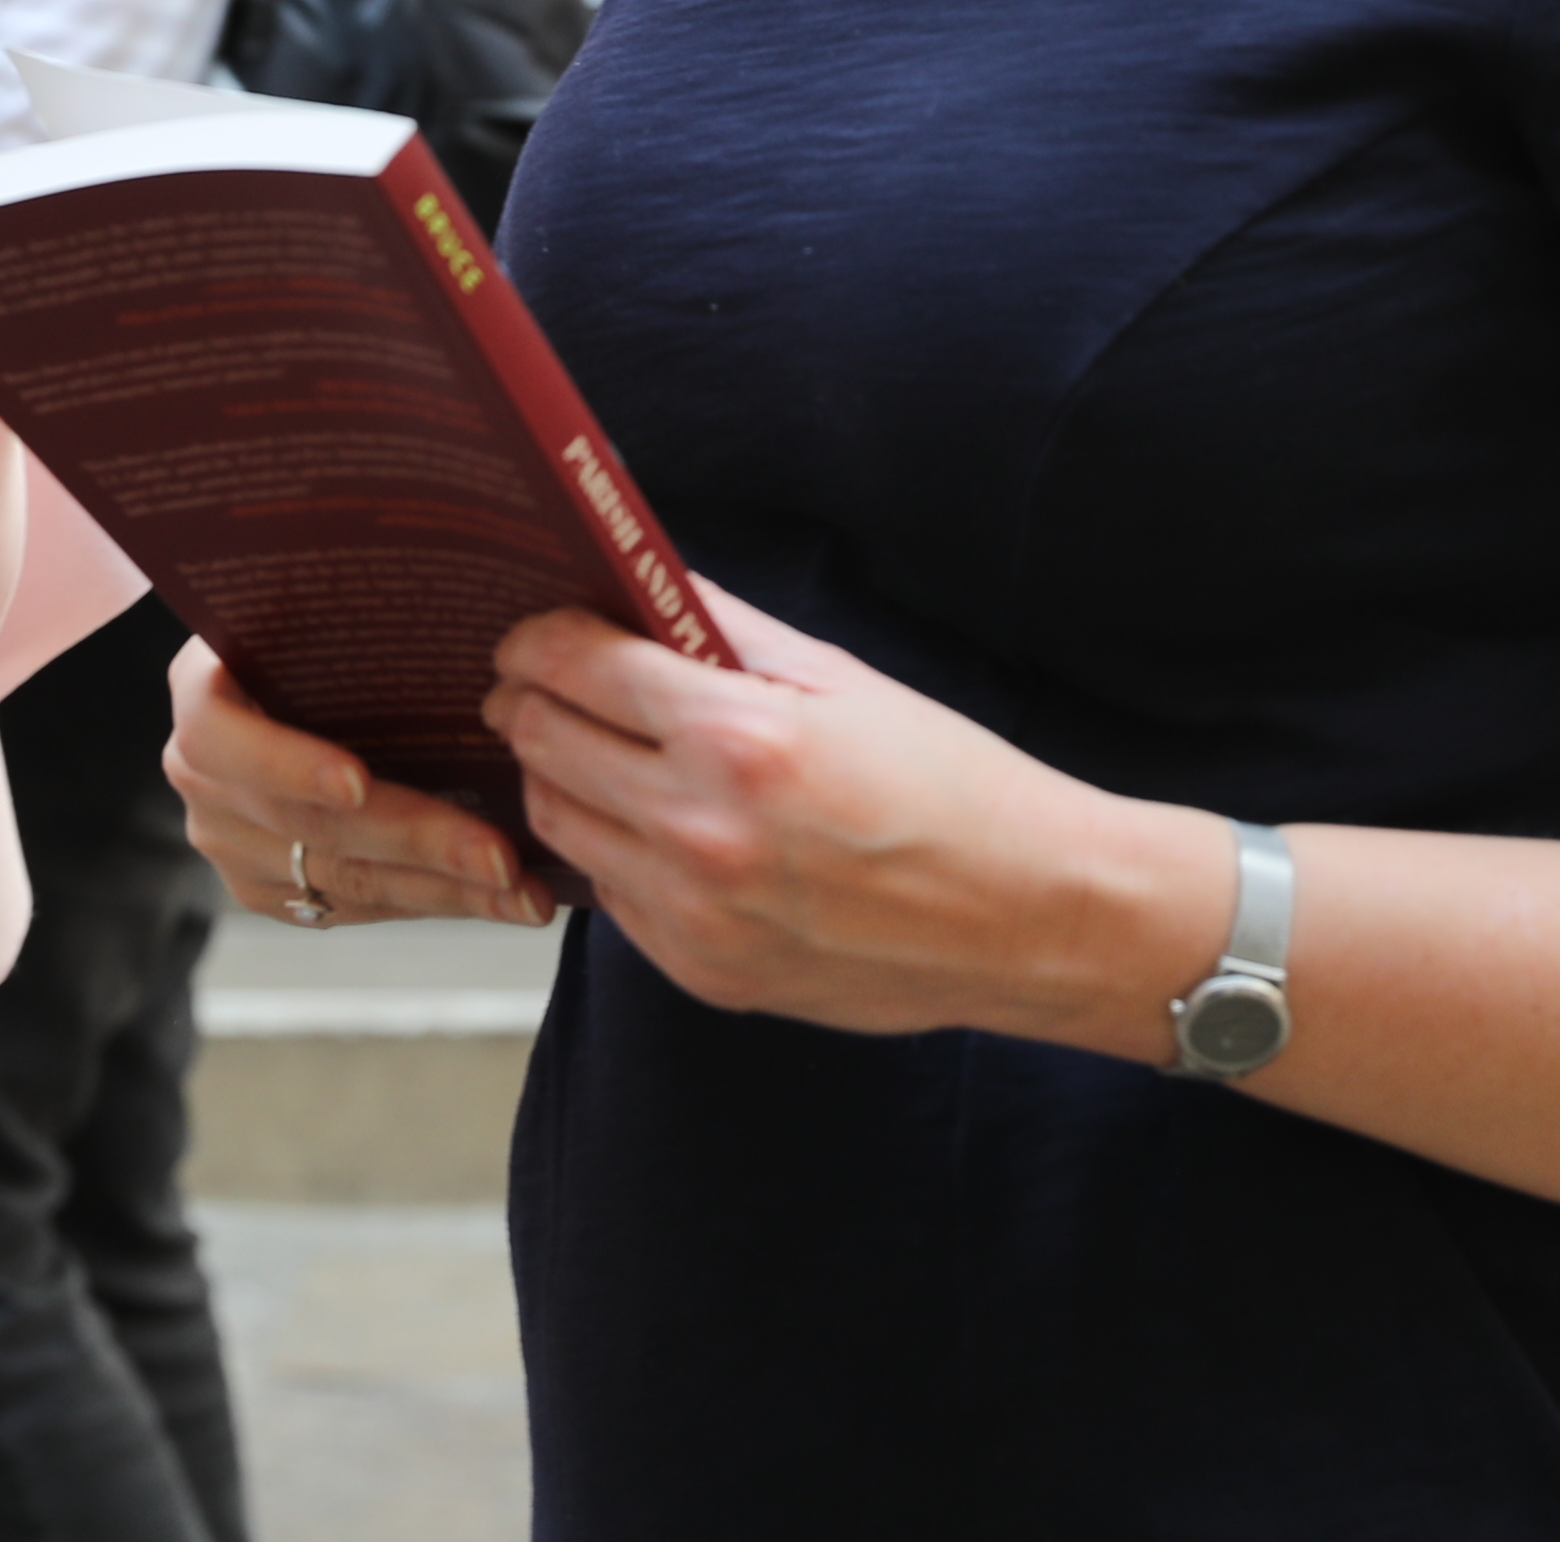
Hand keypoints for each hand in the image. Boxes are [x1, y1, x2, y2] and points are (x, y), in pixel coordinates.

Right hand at [163, 635, 551, 927]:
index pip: (219, 735)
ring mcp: (231, 843)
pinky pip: (354, 907)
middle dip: (414, 841)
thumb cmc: (327, 631)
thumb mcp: (324, 604)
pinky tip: (498, 900)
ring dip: (444, 890)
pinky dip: (432, 902)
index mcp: (202, 692)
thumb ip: (359, 609)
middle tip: (499, 857)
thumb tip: (454, 585)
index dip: (286, 763)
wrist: (298, 681)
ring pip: (343, 880)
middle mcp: (202, 777)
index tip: (357, 781)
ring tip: (522, 892)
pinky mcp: (268, 891)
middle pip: (306, 824)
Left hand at [481, 582, 1213, 1056]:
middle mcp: (702, 832)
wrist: (1030, 918)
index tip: (533, 631)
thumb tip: (638, 584)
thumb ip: (724, 629)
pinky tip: (649, 824)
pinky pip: (611, 898)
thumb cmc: (950, 787)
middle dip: (529, 700)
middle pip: (541, 744)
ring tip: (591, 748)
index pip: (574, 667)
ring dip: (558, 776)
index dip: (536, 638)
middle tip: (540, 681)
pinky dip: (612, 852)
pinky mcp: (705, 974)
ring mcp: (697, 916)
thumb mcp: (840, 678)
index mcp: (738, 739)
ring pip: (559, 824)